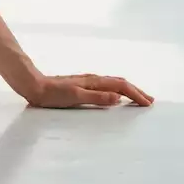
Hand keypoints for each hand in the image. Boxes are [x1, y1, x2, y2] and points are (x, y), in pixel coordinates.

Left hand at [26, 74, 153, 107]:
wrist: (33, 86)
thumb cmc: (52, 94)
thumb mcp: (75, 97)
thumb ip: (96, 97)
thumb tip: (118, 97)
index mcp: (93, 82)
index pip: (120, 86)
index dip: (135, 94)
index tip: (147, 104)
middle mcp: (92, 79)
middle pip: (119, 83)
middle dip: (136, 91)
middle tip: (149, 100)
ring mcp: (87, 82)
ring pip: (113, 83)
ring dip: (128, 90)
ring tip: (137, 97)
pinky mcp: (81, 86)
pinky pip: (105, 86)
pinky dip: (116, 90)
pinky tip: (114, 95)